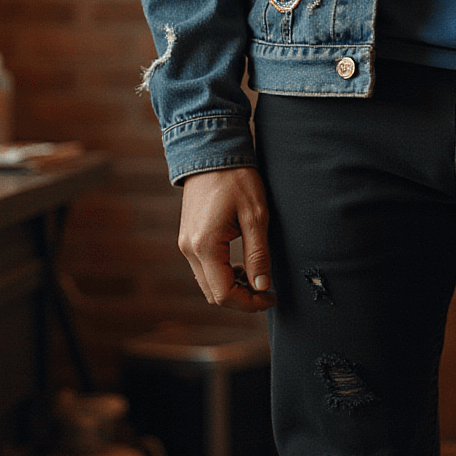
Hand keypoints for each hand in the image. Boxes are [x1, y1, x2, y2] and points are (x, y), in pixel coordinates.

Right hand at [177, 167, 273, 309]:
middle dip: (240, 299)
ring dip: (231, 287)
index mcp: (205, 246)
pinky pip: (203, 269)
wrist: (211, 152)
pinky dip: (221, 274)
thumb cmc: (237, 179)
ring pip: (207, 284)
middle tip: (266, 290)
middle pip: (213, 294)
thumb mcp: (256, 216)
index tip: (271, 297)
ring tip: (255, 274)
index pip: (224, 294)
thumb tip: (262, 287)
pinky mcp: (187, 238)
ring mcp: (184, 244)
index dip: (249, 303)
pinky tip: (240, 264)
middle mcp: (189, 249)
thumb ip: (258, 255)